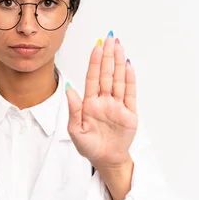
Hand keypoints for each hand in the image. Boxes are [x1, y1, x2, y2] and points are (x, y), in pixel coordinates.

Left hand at [65, 32, 137, 171]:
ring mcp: (117, 105)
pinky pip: (130, 93)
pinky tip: (128, 66)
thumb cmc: (89, 147)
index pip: (92, 78)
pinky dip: (129, 80)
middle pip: (106, 74)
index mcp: (89, 103)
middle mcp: (104, 101)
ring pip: (118, 80)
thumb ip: (73, 109)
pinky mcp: (129, 113)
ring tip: (119, 47)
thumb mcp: (76, 130)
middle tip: (110, 38)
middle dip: (107, 56)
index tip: (96, 47)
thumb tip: (68, 88)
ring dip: (118, 63)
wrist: (106, 161)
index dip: (94, 62)